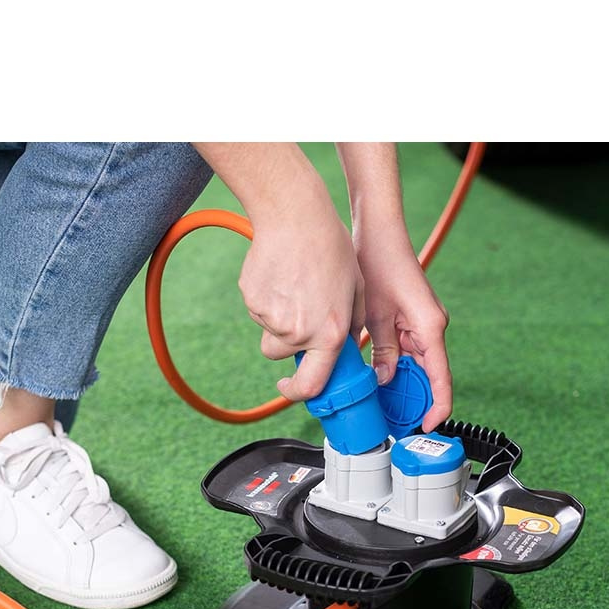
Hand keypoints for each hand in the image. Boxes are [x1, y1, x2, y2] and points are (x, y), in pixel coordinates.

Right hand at [239, 187, 364, 402]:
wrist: (294, 216)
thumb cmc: (330, 247)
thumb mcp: (356, 288)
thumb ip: (353, 323)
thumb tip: (345, 344)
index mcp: (328, 334)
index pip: (310, 384)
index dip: (299, 392)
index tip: (292, 387)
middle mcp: (297, 332)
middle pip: (281, 355)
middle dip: (287, 343)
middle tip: (299, 312)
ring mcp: (270, 317)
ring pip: (269, 331)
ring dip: (278, 319)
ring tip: (293, 285)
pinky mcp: (251, 299)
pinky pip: (258, 310)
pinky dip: (267, 299)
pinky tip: (280, 274)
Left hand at [356, 227, 450, 430]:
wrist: (378, 232)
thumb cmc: (380, 262)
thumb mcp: (374, 315)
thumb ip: (382, 352)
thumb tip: (383, 380)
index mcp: (430, 329)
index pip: (440, 380)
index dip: (436, 408)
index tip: (426, 427)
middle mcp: (432, 328)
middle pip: (429, 377)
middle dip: (413, 400)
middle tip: (392, 420)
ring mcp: (423, 325)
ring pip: (416, 366)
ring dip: (401, 384)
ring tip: (382, 403)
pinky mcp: (412, 320)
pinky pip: (408, 352)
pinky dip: (396, 367)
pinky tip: (379, 377)